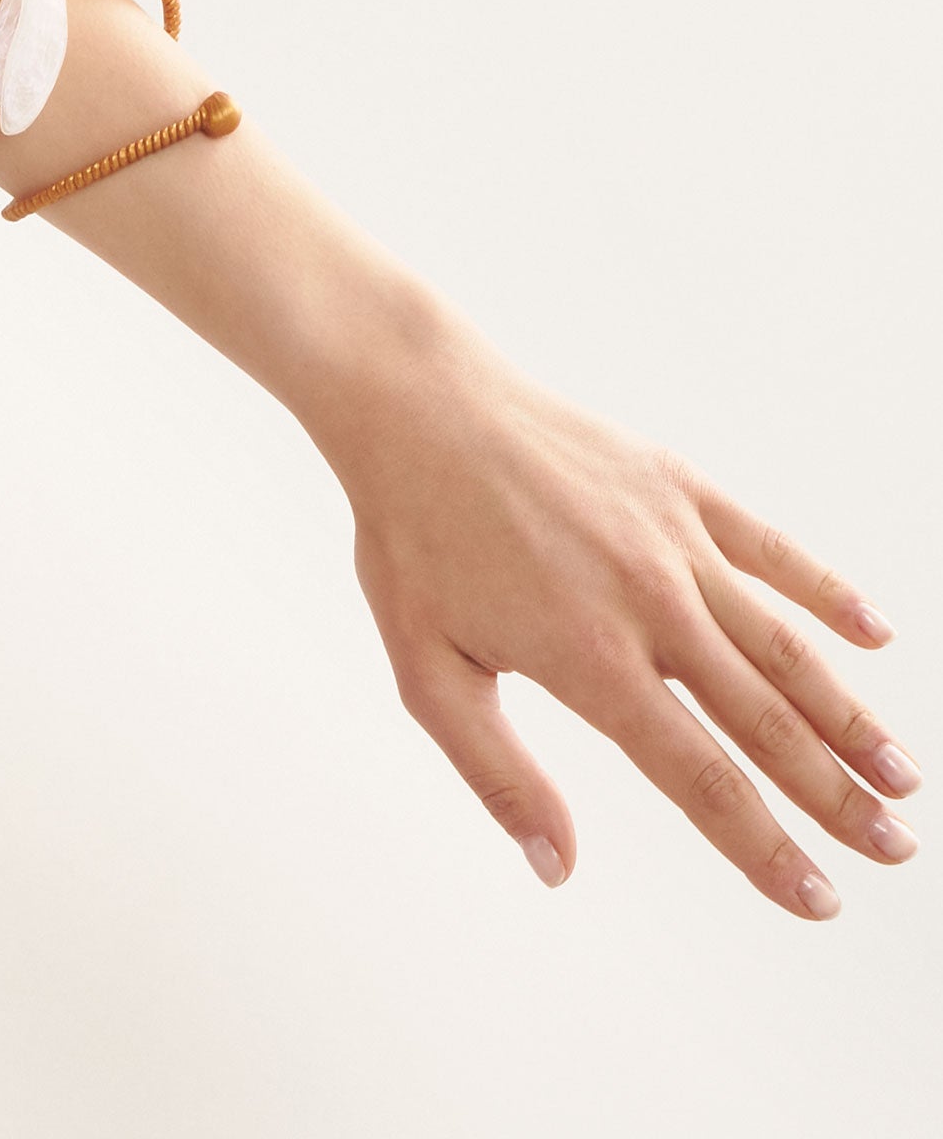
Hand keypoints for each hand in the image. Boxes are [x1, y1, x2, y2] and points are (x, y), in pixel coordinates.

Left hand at [335, 311, 921, 919]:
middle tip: (896, 847)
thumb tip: (555, 867)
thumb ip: (499, 775)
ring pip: (783, 643)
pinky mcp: (679, 486)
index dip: (766, 848)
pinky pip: (771, 547)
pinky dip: (827, 592)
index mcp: (590, 660)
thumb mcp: (429, 672)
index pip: (702, 779)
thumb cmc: (412, 539)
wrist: (418, 407)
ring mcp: (674, 540)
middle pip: (765, 720)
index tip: (819, 897)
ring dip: (848, 712)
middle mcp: (650, 604)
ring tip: (900, 770)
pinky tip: (874, 632)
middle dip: (837, 794)